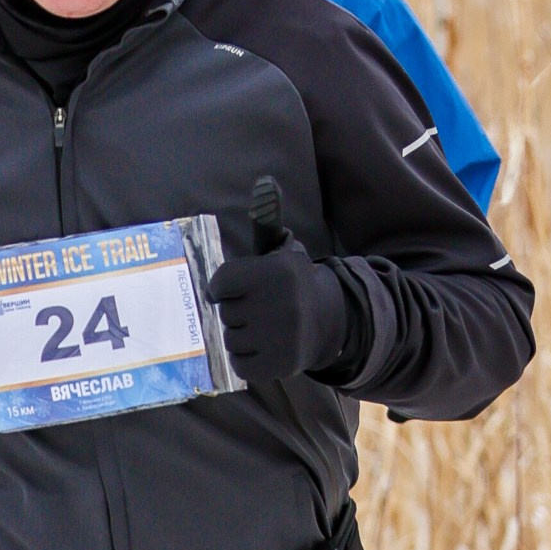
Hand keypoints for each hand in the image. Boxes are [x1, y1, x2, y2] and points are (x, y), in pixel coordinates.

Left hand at [206, 233, 354, 385]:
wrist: (329, 320)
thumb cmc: (292, 285)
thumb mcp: (283, 254)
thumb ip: (267, 226)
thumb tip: (264, 184)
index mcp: (276, 273)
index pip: (221, 282)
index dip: (222, 287)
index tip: (232, 289)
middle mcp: (279, 305)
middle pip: (225, 312)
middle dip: (236, 311)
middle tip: (257, 309)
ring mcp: (280, 338)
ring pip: (230, 339)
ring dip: (240, 335)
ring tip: (262, 328)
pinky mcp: (279, 365)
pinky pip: (239, 364)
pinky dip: (244, 358)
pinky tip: (262, 347)